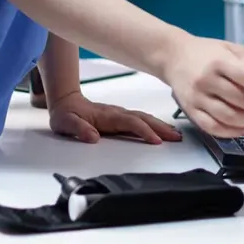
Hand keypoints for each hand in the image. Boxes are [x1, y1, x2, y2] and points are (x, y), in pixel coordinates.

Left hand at [48, 91, 182, 144]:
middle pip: (144, 119)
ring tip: (175, 134)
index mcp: (108, 116)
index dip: (144, 131)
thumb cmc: (67, 114)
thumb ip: (79, 129)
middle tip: (177, 137)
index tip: (156, 140)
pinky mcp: (121, 118)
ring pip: (145, 118)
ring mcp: (120, 114)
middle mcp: (118, 113)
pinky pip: (141, 120)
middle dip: (161, 127)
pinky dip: (154, 124)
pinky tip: (161, 129)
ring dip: (161, 125)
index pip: (131, 123)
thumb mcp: (66, 123)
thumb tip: (93, 136)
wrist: (66, 102)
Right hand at [164, 35, 243, 137]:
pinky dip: (233, 132)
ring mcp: (198, 98)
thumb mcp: (230, 48)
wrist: (173, 56)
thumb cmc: (205, 52)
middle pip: (242, 100)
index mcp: (219, 62)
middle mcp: (207, 81)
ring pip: (229, 118)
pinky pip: (213, 128)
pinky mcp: (191, 112)